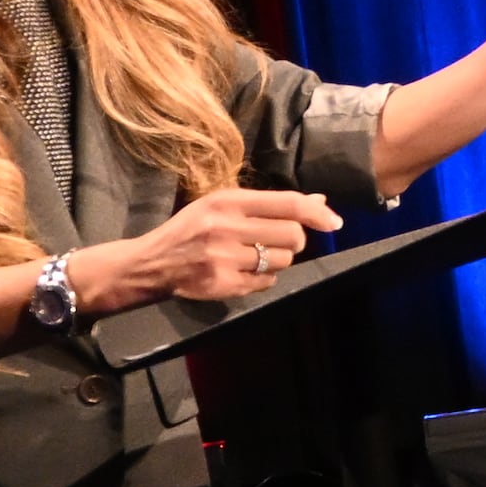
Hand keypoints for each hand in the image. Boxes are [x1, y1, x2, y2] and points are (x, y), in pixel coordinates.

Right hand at [73, 186, 345, 312]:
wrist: (151, 263)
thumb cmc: (191, 229)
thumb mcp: (221, 205)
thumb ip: (269, 204)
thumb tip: (318, 202)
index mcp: (227, 201)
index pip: (287, 203)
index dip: (317, 213)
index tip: (335, 222)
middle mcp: (226, 227)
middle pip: (293, 236)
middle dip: (294, 241)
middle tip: (277, 241)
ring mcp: (224, 258)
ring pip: (283, 261)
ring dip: (277, 260)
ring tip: (253, 256)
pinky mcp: (223, 285)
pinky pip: (267, 283)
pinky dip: (262, 278)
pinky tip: (242, 271)